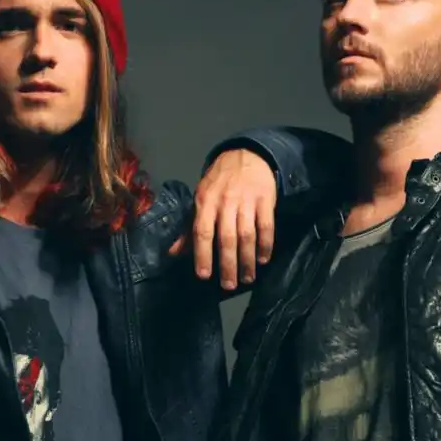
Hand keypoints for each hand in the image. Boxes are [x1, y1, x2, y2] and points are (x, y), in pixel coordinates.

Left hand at [168, 149, 276, 288]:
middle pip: (226, 238)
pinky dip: (265, 244)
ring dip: (247, 260)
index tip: (204, 275)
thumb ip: (189, 227)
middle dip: (227, 264)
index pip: (202, 232)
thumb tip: (174, 252)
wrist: (246, 155)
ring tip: (248, 278)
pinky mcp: (265, 199)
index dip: (202, 254)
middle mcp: (225, 202)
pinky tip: (263, 259)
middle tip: (229, 285)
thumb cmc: (220, 182)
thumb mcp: (201, 199)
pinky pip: (266, 226)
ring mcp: (246, 200)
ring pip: (247, 235)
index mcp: (205, 202)